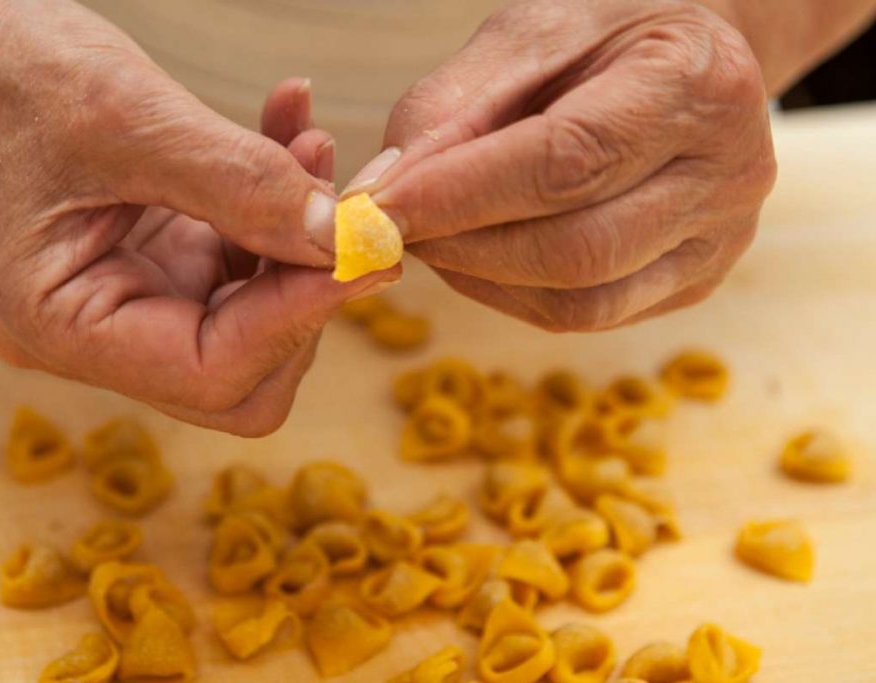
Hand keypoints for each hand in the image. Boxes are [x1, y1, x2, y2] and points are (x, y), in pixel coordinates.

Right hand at [0, 1, 396, 434]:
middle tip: (352, 217)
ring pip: (259, 326)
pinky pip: (251, 266)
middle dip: (306, 297)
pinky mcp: (168, 273)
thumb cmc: (27, 77)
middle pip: (241, 376)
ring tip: (314, 147)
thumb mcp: (134, 120)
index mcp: (56, 326)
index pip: (207, 371)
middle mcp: (96, 337)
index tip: (365, 252)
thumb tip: (341, 241)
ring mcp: (135, 308)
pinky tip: (297, 138)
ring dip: (305, 244)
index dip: (296, 318)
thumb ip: (243, 185)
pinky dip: (284, 212)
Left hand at [351, 0, 775, 330]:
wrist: (687, 58)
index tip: (377, 208)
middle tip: (391, 228)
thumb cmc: (604, 36)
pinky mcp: (696, 280)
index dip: (460, 195)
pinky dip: (514, 296)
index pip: (565, 162)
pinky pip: (590, 316)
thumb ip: (451, 109)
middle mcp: (727, 172)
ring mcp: (720, 238)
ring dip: (481, 278)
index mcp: (694, 84)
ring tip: (433, 237)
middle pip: (575, 247)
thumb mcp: (527, 35)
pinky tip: (480, 259)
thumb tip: (382, 195)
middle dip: (461, 246)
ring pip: (580, 300)